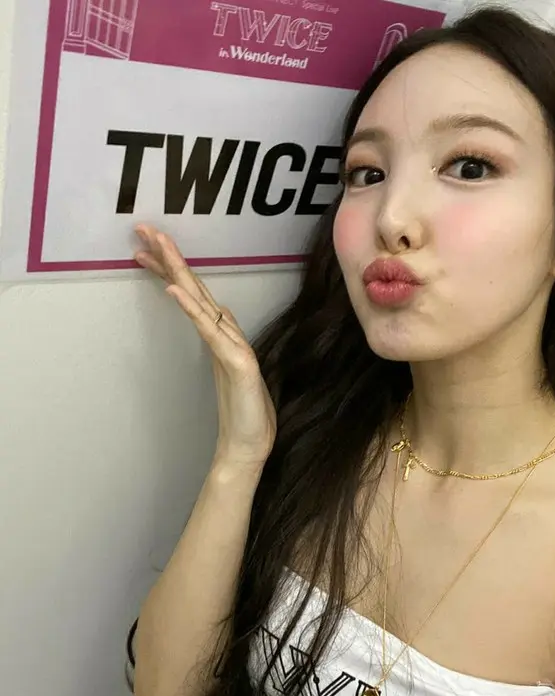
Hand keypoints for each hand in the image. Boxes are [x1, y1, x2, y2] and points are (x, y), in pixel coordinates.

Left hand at [134, 225, 276, 466]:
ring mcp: (235, 349)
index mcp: (222, 339)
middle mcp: (228, 337)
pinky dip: (193, 310)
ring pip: (203, 301)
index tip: (145, 252)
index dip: (171, 271)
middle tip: (144, 228)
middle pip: (197, 289)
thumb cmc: (242, 416)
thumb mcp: (226, 376)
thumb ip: (221, 348)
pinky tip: (175, 290)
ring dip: (180, 270)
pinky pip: (211, 332)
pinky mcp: (240, 364)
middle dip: (171, 257)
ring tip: (158, 244)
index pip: (193, 297)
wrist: (251, 448)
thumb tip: (214, 322)